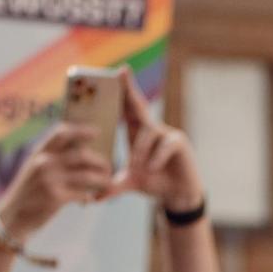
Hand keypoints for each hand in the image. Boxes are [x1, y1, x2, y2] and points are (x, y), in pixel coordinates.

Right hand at [0, 121, 118, 235]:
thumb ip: (51, 161)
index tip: (97, 132)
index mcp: (39, 153)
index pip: (62, 133)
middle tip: (108, 167)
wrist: (12, 216)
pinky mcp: (56, 197)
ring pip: (87, 176)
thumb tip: (80, 156)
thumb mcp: (33, 170)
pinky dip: (89, 197)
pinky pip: (82, 194)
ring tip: (107, 183)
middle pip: (82, 155)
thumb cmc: (27, 194)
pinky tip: (89, 200)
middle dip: (100, 161)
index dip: (81, 131)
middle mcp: (45, 162)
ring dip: (101, 180)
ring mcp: (50, 179)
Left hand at [118, 76, 204, 215]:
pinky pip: (164, 144)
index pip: (127, 107)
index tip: (117, 72)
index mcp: (136, 132)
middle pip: (138, 104)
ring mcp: (166, 133)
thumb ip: (113, 187)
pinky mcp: (179, 142)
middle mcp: (150, 128)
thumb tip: (94, 200)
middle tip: (122, 71)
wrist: (178, 195)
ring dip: (140, 149)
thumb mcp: (131, 183)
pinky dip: (156, 157)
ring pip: (147, 131)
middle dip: (129, 88)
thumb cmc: (154, 183)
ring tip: (137, 166)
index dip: (123, 90)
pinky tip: (154, 168)